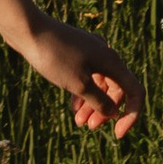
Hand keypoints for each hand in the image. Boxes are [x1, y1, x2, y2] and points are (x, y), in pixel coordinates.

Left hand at [19, 15, 144, 137]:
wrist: (27, 29)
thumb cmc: (54, 56)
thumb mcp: (78, 84)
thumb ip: (99, 101)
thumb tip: (113, 113)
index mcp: (112, 62)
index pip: (135, 92)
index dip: (131, 115)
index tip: (117, 134)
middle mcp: (105, 55)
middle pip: (117, 89)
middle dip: (106, 111)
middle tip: (91, 127)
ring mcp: (90, 52)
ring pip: (100, 83)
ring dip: (92, 104)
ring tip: (79, 122)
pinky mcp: (75, 52)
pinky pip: (87, 76)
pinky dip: (82, 92)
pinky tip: (73, 106)